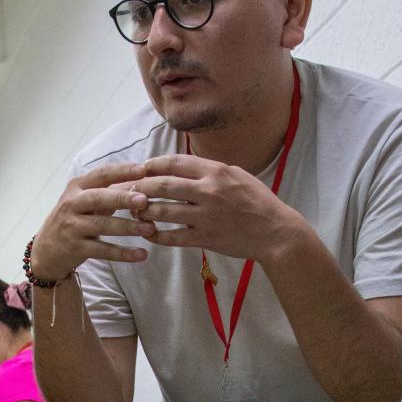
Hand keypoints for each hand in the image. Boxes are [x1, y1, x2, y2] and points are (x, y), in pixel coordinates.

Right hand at [29, 162, 152, 281]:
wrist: (46, 250)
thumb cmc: (74, 219)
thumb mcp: (85, 201)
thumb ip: (108, 191)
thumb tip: (142, 180)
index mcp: (77, 187)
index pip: (101, 175)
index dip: (122, 171)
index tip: (144, 169)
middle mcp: (71, 204)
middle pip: (98, 198)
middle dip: (122, 198)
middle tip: (145, 200)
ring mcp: (72, 227)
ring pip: (101, 226)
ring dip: (127, 227)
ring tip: (150, 228)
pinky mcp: (75, 248)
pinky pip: (102, 250)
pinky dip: (123, 253)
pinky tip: (141, 254)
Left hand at [127, 154, 303, 259]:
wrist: (276, 232)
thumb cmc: (257, 202)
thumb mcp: (237, 176)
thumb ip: (210, 170)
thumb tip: (183, 166)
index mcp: (216, 172)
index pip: (175, 163)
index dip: (152, 165)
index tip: (139, 168)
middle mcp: (209, 191)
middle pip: (162, 185)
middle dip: (139, 187)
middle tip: (124, 190)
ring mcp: (205, 216)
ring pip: (163, 211)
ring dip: (143, 211)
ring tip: (132, 211)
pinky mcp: (205, 239)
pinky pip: (172, 236)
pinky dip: (156, 234)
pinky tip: (147, 232)